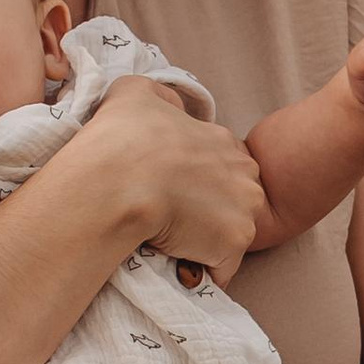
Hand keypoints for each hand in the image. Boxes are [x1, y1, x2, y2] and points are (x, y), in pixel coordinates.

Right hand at [82, 76, 265, 277]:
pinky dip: (198, 271)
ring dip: (203, 243)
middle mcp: (244, 171)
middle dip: (208, 213)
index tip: (171, 194)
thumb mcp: (136, 93)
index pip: (220, 168)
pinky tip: (173, 266)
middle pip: (233, 201)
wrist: (119, 180)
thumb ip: (159, 100)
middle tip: (170, 220)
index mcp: (222, 140)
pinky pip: (219, 267)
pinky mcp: (235, 241)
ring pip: (227, 235)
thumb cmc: (122, 137)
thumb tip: (168, 110)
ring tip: (169, 246)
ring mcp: (245, 207)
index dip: (196, 184)